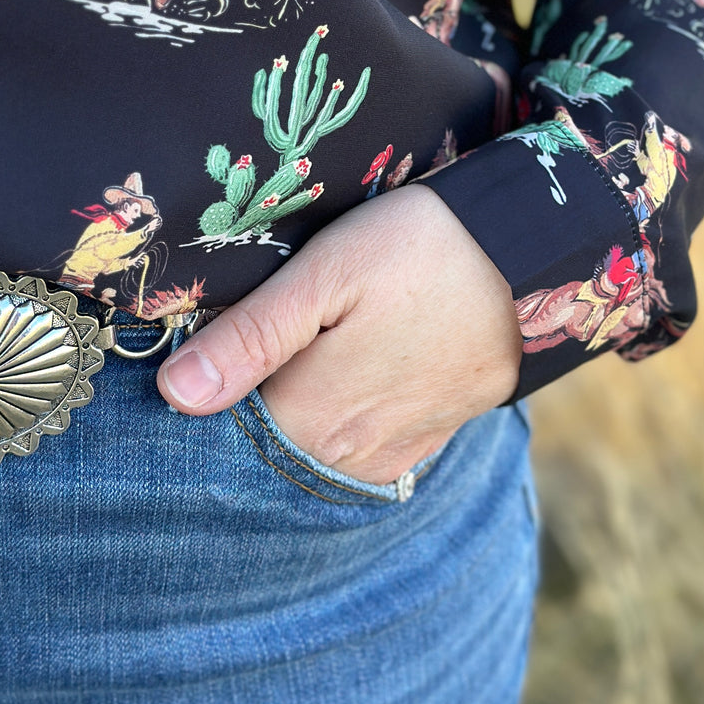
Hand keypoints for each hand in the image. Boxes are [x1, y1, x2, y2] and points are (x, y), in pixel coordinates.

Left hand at [156, 185, 521, 484]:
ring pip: (316, 453)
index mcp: (313, 418)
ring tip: (296, 355)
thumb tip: (175, 396)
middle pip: (269, 449)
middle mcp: (351, 455)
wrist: (528, 252)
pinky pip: (363, 452)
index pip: (224, 435)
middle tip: (242, 345)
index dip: (202, 398)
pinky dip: (339, 426)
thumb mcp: (326, 272)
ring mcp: (395, 453)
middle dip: (246, 410)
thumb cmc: (418, 248)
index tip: (195, 353)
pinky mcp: (429, 439)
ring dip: (294, 419)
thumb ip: (252, 337)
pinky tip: (337, 380)